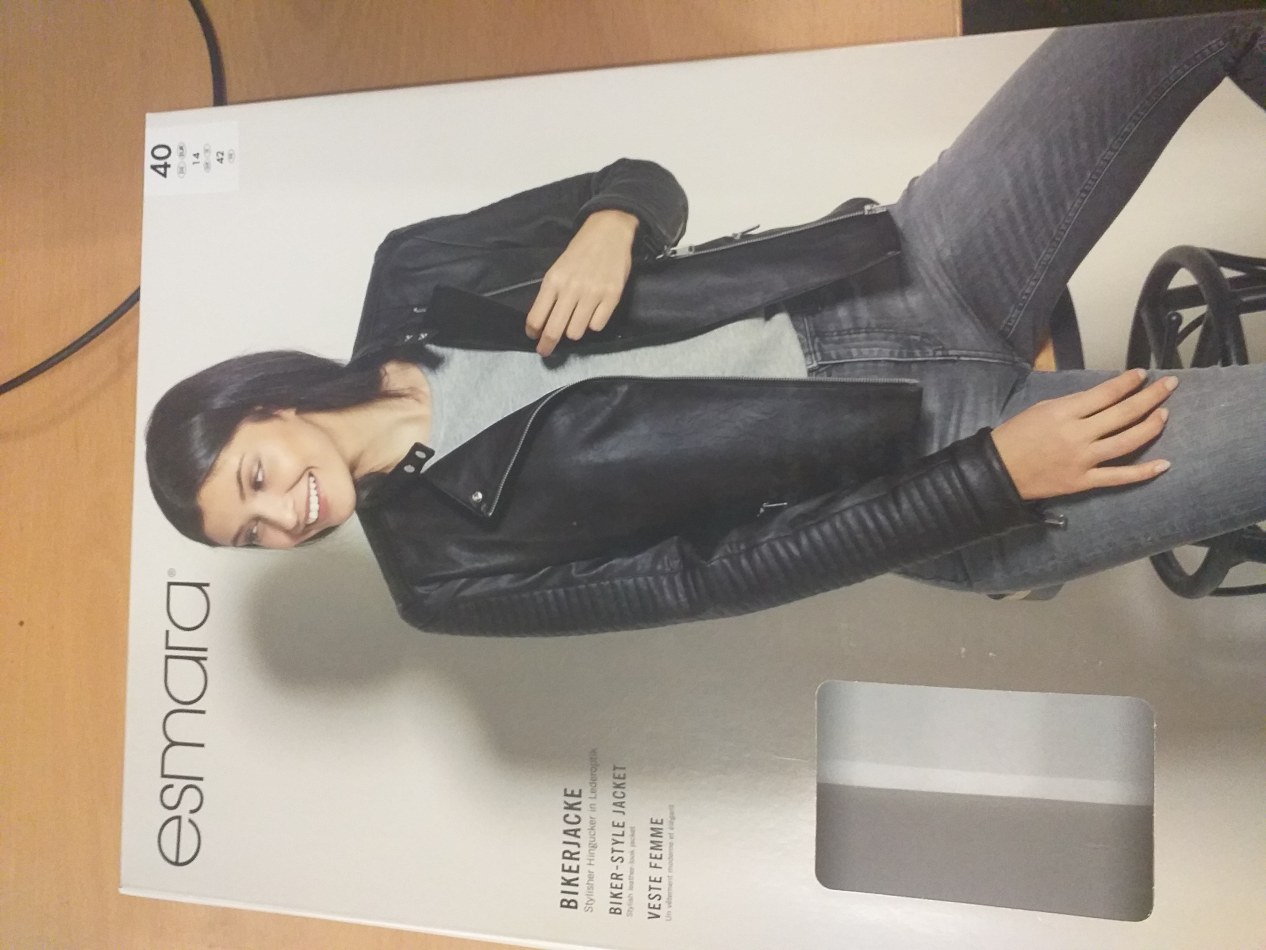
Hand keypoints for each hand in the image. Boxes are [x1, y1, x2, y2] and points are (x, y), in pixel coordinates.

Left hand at [526, 209, 637, 355]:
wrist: (609, 232)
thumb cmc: (580, 251)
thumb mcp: (558, 269)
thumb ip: (551, 294)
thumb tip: (543, 322)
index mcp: (553, 281)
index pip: (536, 317)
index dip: (534, 333)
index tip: (535, 337)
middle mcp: (571, 289)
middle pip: (554, 330)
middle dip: (547, 345)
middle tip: (546, 350)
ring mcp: (592, 294)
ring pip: (576, 332)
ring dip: (574, 330)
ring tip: (576, 320)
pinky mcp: (612, 297)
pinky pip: (597, 325)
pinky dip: (593, 323)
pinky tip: (593, 312)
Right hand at [991, 369, 1176, 500]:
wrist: (997, 471)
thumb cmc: (1015, 435)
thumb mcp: (1041, 409)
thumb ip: (1074, 404)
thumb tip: (1104, 398)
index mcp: (1064, 412)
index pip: (1106, 393)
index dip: (1128, 382)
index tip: (1142, 374)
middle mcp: (1078, 435)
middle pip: (1123, 413)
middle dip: (1150, 396)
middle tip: (1169, 385)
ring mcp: (1083, 460)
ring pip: (1127, 442)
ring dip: (1150, 426)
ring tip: (1165, 414)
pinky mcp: (1083, 481)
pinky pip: (1119, 477)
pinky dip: (1143, 472)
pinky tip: (1164, 464)